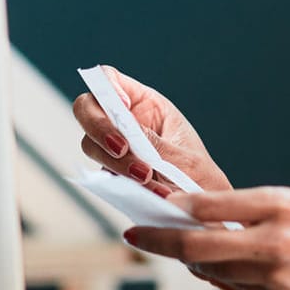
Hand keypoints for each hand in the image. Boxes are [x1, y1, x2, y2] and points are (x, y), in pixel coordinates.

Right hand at [73, 66, 231, 194]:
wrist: (202, 210)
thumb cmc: (199, 176)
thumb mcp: (185, 157)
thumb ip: (156, 145)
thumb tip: (126, 134)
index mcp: (144, 104)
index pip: (109, 79)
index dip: (107, 86)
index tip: (123, 105)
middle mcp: (122, 123)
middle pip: (87, 109)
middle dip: (101, 128)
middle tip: (124, 149)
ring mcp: (112, 149)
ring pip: (90, 145)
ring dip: (114, 161)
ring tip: (146, 177)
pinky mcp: (109, 174)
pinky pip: (98, 175)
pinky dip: (118, 183)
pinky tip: (144, 190)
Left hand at [124, 187, 289, 289]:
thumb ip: (253, 210)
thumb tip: (205, 215)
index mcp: (277, 203)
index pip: (207, 206)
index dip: (171, 211)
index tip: (149, 210)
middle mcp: (272, 238)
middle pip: (198, 244)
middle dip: (162, 241)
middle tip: (139, 236)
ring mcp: (276, 275)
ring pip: (215, 271)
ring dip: (195, 262)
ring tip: (187, 251)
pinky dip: (228, 282)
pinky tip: (227, 273)